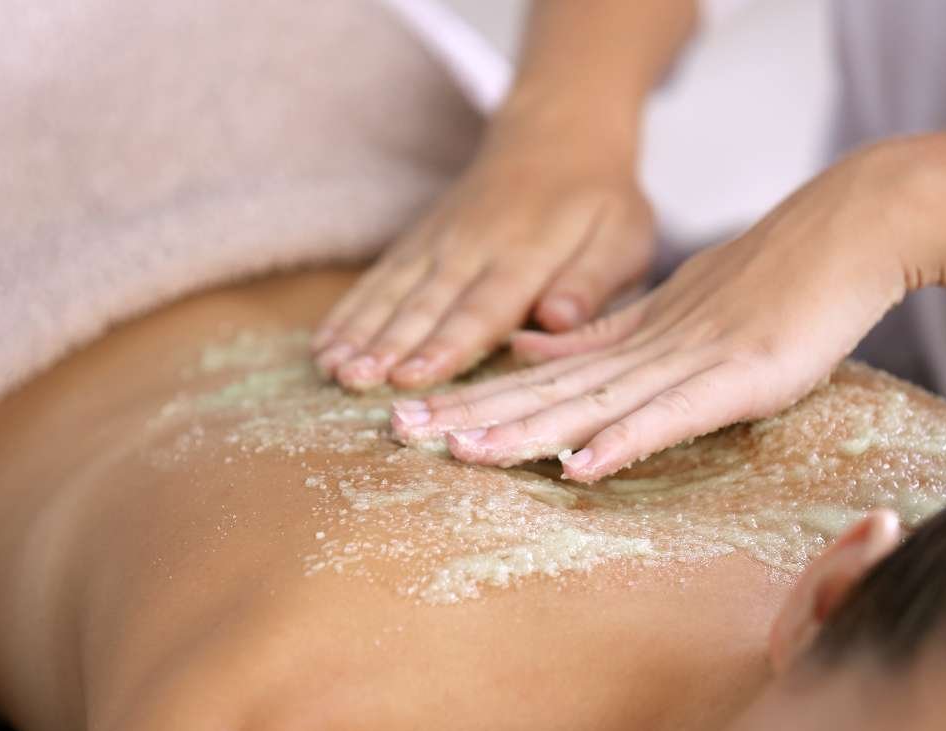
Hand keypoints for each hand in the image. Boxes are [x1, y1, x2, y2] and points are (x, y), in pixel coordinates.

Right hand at [311, 129, 653, 391]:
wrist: (557, 134)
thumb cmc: (598, 201)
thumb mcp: (622, 238)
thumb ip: (591, 282)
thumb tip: (557, 319)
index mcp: (527, 255)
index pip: (483, 307)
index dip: (448, 345)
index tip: (416, 376)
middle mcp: (473, 248)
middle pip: (426, 303)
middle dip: (388, 345)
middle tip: (355, 381)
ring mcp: (439, 242)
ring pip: (393, 292)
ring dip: (359, 331)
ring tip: (331, 368)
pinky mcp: (419, 241)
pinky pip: (379, 278)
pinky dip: (350, 311)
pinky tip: (322, 344)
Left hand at [391, 147, 912, 480]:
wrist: (845, 231)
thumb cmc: (766, 278)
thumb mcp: (669, 311)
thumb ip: (599, 336)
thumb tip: (525, 344)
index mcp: (626, 342)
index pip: (534, 380)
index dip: (470, 401)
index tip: (406, 418)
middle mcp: (643, 352)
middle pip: (544, 393)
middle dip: (469, 415)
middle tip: (397, 432)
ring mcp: (689, 363)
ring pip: (592, 405)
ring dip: (525, 430)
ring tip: (459, 453)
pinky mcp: (739, 377)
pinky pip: (672, 416)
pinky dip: (625, 440)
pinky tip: (579, 466)